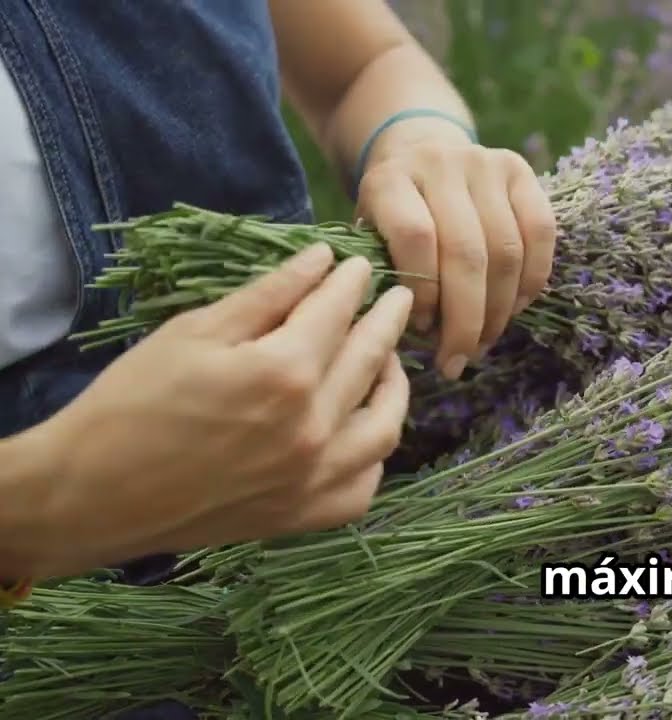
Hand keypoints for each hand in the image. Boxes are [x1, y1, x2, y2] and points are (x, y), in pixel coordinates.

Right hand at [20, 243, 412, 576]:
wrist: (91, 494)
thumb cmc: (132, 402)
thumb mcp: (194, 331)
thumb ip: (268, 294)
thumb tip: (321, 259)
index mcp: (283, 372)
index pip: (337, 312)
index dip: (350, 283)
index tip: (358, 266)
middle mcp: (312, 427)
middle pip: (370, 360)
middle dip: (388, 321)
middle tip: (399, 299)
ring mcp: (314, 478)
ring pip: (384, 426)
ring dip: (393, 387)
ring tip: (389, 361)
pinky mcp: (303, 516)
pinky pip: (363, 484)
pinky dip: (373, 455)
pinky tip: (364, 428)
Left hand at [355, 123, 556, 379]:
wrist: (420, 152)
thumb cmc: (393, 213)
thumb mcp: (370, 236)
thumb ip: (386, 276)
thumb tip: (416, 335)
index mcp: (390, 180)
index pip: (415, 239)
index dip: (425, 294)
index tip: (422, 332)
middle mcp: (439, 163)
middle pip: (466, 252)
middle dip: (466, 319)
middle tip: (459, 359)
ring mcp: (485, 163)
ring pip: (506, 250)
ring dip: (499, 309)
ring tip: (484, 340)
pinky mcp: (521, 171)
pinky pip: (541, 233)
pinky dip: (531, 280)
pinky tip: (514, 308)